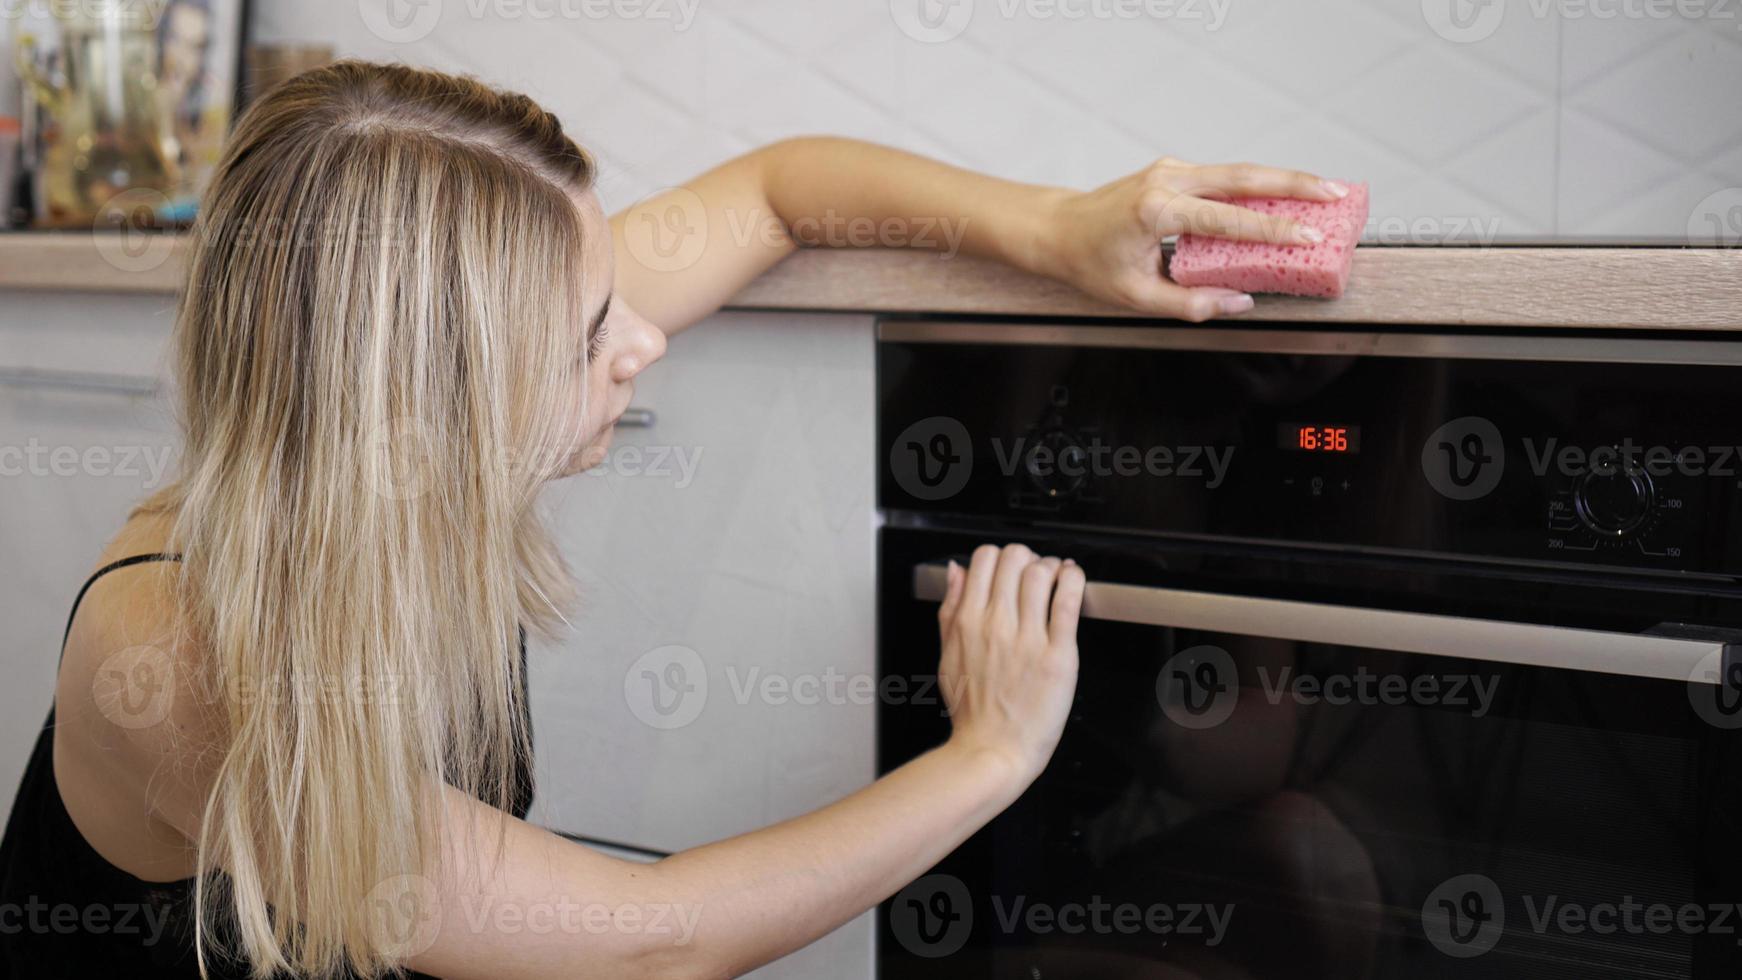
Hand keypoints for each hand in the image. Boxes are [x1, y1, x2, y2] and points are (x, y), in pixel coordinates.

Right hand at [937, 544, 1084, 785]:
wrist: (992, 751)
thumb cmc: (973, 712)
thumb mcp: (946, 655)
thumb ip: (950, 609)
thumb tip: (955, 570)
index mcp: (967, 622)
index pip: (984, 558)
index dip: (1000, 556)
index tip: (1010, 569)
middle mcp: (995, 624)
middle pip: (1014, 558)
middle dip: (1027, 558)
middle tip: (1034, 573)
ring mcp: (1027, 639)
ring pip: (1041, 572)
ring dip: (1051, 567)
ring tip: (1056, 578)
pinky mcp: (1058, 654)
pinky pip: (1067, 601)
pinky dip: (1073, 579)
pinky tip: (1072, 579)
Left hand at [1046, 157, 1349, 321]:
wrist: (1056, 229)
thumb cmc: (1090, 263)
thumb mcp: (1136, 296)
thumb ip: (1190, 304)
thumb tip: (1241, 303)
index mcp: (1156, 210)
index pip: (1227, 219)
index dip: (1273, 229)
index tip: (1309, 235)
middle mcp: (1166, 180)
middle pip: (1243, 176)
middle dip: (1295, 183)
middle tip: (1337, 193)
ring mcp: (1169, 169)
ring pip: (1237, 171)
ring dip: (1282, 179)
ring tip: (1324, 191)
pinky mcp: (1173, 170)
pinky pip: (1223, 176)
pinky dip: (1256, 184)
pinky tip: (1282, 196)